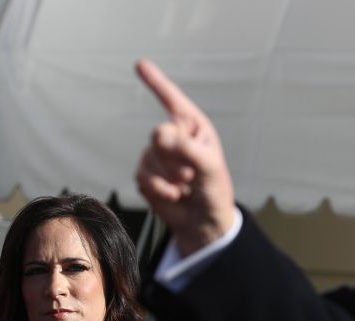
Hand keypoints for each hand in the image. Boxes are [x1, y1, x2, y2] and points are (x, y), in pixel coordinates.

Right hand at [135, 59, 236, 255]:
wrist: (204, 223)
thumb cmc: (214, 191)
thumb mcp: (210, 169)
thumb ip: (187, 149)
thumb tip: (159, 134)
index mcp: (194, 128)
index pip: (173, 100)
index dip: (156, 82)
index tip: (140, 64)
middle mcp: (175, 137)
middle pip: (159, 136)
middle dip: (175, 159)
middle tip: (192, 176)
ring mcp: (159, 156)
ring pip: (149, 158)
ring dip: (168, 178)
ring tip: (186, 187)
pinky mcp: (147, 175)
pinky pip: (142, 176)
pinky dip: (158, 189)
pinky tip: (173, 196)